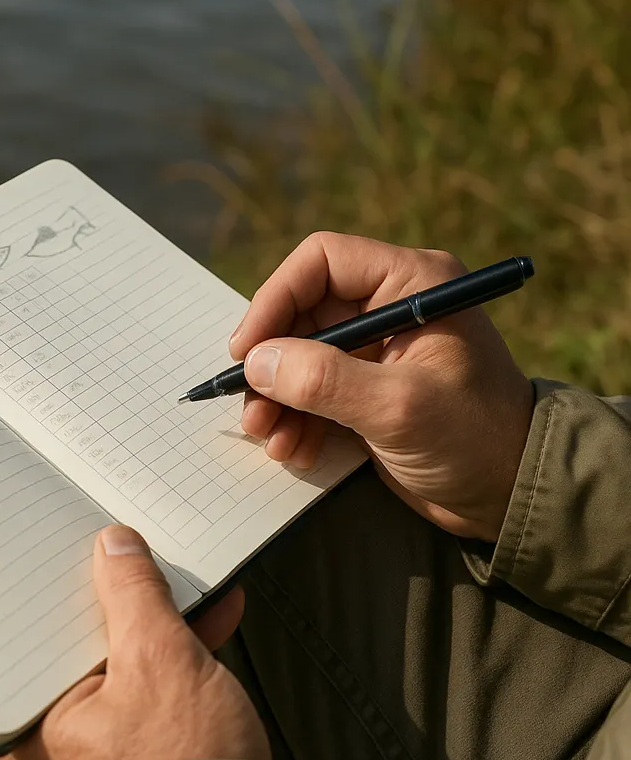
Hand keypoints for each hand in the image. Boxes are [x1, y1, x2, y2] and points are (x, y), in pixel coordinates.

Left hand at [0, 526, 268, 759]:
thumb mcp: (159, 662)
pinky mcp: (132, 747)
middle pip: (69, 639)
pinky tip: (209, 612)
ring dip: (152, 617)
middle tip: (124, 547)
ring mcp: (89, 743)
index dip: (45, 578)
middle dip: (109, 594)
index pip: (19, 630)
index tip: (64, 536)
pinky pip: (142, 682)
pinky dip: (173, 650)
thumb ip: (133, 596)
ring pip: (111, 657)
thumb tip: (114, 546)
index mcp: (19, 726)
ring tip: (178, 574)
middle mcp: (43, 737)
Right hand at [230, 232, 533, 542]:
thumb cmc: (474, 439)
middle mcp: (390, 306)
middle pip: (302, 312)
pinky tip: (293, 449)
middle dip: (271, 362)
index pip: (322, 262)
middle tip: (249, 405)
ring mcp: (377, 350)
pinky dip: (295, 418)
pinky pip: (312, 390)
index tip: (248, 349)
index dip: (276, 298)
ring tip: (269, 438)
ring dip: (276, 396)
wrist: (512, 498)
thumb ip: (324, 380)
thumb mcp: (398, 407)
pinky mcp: (367, 389)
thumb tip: (255, 362)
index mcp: (411, 284)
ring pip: (300, 355)